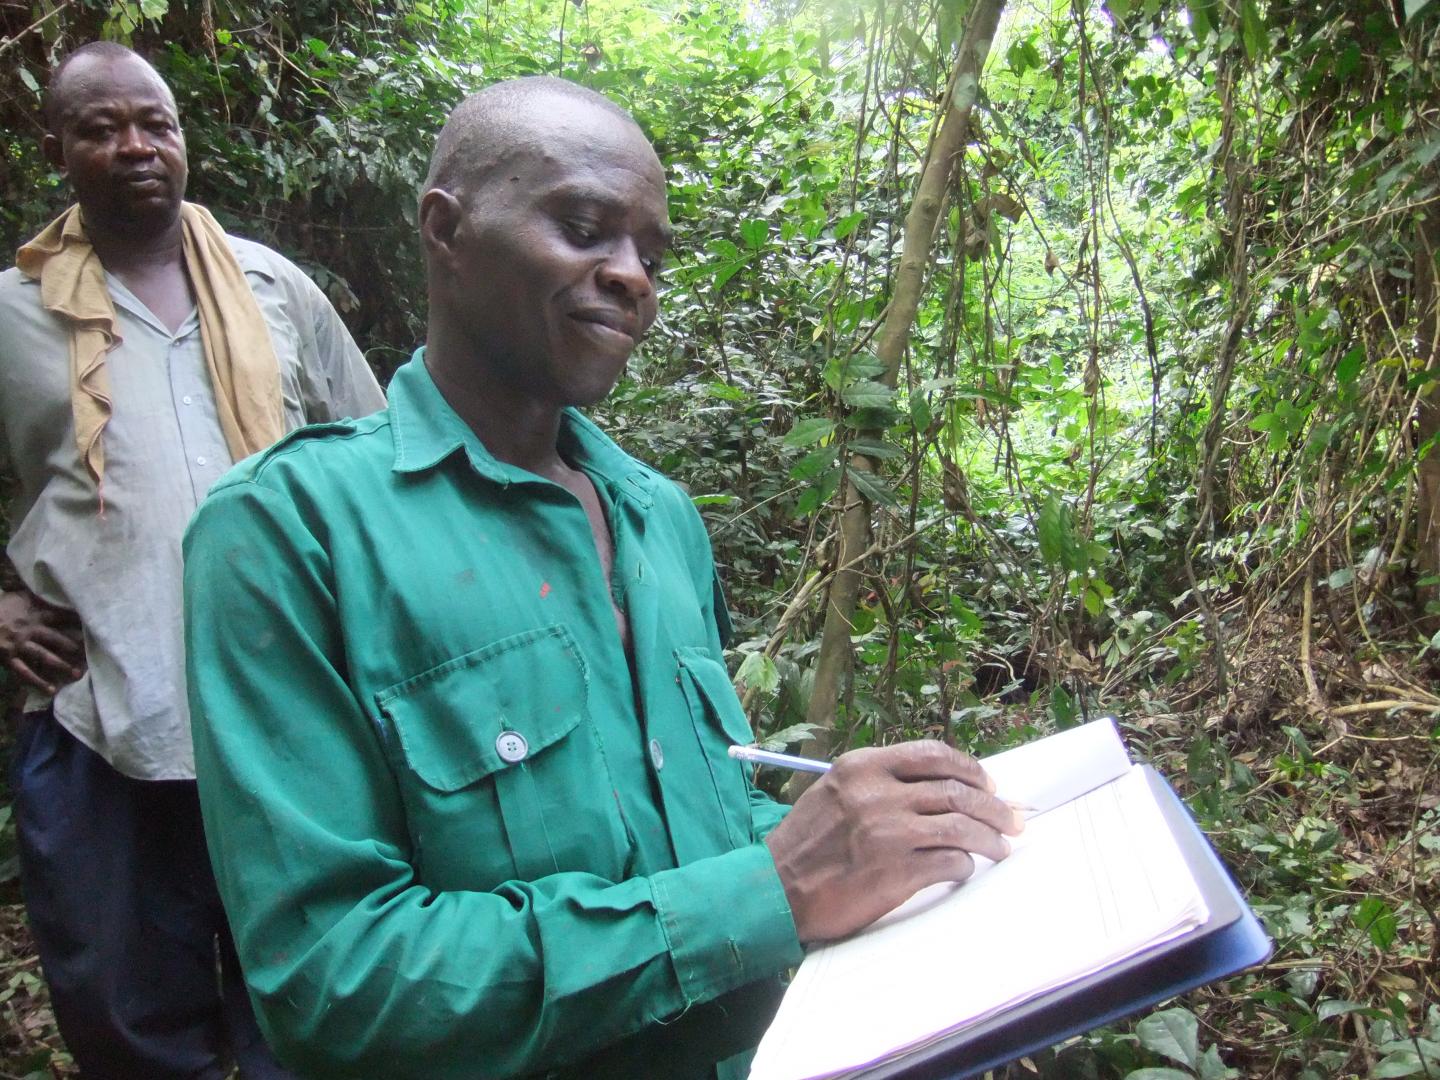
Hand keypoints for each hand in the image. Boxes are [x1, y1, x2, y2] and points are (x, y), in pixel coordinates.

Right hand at [0, 590, 84, 694]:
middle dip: (73, 647)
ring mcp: (20, 645)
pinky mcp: (9, 658)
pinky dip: (37, 682)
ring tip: (77, 674)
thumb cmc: (1, 607)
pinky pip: (25, 672)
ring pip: (44, 656)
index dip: (77, 621)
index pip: (61, 616)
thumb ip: (36, 594)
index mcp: (35, 614)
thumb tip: (52, 587)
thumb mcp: (19, 596)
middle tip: (91, 654)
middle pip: (56, 638)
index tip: (95, 625)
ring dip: (61, 666)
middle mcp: (30, 630)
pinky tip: (51, 690)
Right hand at [764, 740, 1023, 943]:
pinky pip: (950, 862)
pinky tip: (966, 868)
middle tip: (1011, 819)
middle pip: (956, 790)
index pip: (932, 754)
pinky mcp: (895, 872)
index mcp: (861, 767)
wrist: (775, 891)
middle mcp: (877, 794)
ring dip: (990, 837)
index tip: (987, 783)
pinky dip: (965, 865)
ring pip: (961, 825)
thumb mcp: (834, 792)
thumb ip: (878, 783)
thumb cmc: (806, 844)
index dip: (969, 768)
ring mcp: (888, 833)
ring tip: (1001, 846)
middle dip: (993, 805)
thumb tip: (939, 787)